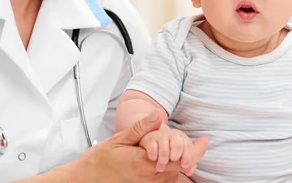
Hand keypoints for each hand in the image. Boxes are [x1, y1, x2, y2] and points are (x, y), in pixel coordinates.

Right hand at [67, 110, 208, 182]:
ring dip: (181, 164)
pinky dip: (172, 173)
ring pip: (173, 176)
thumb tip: (158, 115)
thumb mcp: (120, 139)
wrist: (86, 180)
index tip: (205, 141)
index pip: (178, 158)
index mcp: (145, 163)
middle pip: (179, 168)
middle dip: (191, 156)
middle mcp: (149, 178)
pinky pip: (164, 182)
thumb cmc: (100, 160)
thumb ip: (141, 128)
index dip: (194, 151)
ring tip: (188, 152)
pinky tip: (171, 163)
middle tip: (200, 144)